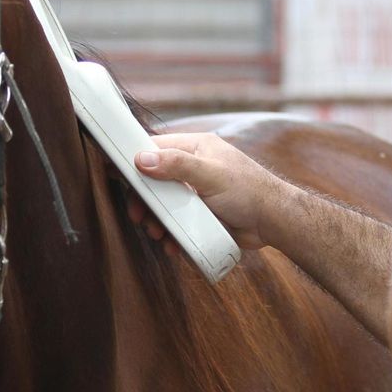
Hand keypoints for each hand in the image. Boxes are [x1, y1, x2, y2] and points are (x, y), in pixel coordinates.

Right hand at [127, 132, 285, 250]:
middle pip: (154, 180)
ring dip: (155, 220)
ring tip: (157, 233)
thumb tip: (141, 158)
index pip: (156, 147)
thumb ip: (177, 164)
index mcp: (195, 148)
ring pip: (162, 204)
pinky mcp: (198, 215)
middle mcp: (192, 169)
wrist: (274, 222)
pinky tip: (171, 244)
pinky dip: (170, 234)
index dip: (135, 159)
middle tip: (139, 215)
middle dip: (144, 199)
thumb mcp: (210, 174)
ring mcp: (194, 193)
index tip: (117, 173)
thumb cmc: (249, 191)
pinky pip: (175, 222)